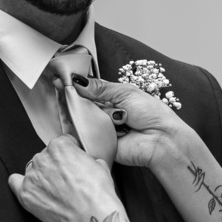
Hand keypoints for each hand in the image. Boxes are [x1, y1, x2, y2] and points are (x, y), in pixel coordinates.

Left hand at [9, 135, 121, 221]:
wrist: (91, 214)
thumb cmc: (97, 191)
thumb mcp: (99, 165)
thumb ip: (86, 158)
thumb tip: (85, 162)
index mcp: (59, 146)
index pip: (62, 143)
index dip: (71, 153)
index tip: (74, 162)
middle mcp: (42, 157)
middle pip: (46, 156)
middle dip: (55, 165)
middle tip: (67, 180)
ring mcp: (32, 176)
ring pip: (33, 170)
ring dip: (42, 176)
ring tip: (55, 190)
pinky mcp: (25, 194)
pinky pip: (14, 182)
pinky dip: (20, 183)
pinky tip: (29, 187)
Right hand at [71, 78, 186, 169]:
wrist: (161, 139)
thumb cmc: (151, 114)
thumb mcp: (125, 92)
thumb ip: (100, 87)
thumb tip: (78, 81)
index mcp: (112, 97)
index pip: (88, 90)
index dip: (75, 85)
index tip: (61, 79)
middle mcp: (104, 112)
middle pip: (81, 103)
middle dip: (77, 97)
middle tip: (69, 89)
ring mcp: (100, 128)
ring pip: (82, 117)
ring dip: (90, 113)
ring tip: (113, 116)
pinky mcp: (99, 143)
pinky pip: (86, 134)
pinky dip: (89, 128)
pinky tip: (98, 125)